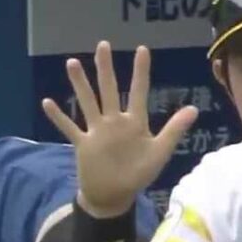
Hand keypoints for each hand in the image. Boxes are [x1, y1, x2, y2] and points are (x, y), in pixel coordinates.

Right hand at [42, 41, 197, 216]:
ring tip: (72, 63)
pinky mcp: (83, 144)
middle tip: (102, 45)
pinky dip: (58, 117)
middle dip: (106, 68)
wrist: (114, 196)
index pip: (139, 91)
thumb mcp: (159, 152)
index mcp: (134, 122)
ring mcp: (97, 131)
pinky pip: (69, 127)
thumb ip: (174, 130)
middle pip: (109, 90)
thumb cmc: (138, 174)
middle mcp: (114, 122)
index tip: (142, 49)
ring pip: (88, 102)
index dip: (141, 71)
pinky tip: (47, 102)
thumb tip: (194, 109)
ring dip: (80, 84)